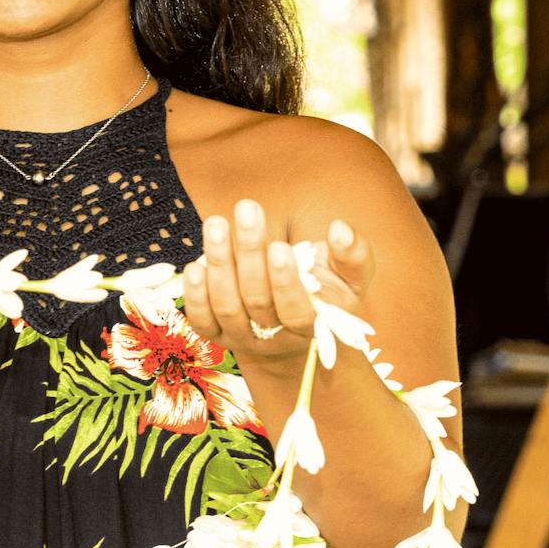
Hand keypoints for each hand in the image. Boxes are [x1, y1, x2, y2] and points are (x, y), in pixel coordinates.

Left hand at [191, 200, 374, 359]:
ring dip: (220, 264)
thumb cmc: (326, 295)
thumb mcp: (351, 279)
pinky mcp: (218, 334)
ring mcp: (242, 337)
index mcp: (312, 326)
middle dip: (249, 254)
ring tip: (217, 224)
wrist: (292, 335)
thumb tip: (340, 229)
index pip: (295, 311)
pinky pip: (201, 320)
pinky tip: (196, 265)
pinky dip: (195, 295)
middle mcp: (274, 337)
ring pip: (226, 306)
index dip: (285, 281)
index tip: (280, 246)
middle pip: (256, 301)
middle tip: (247, 210)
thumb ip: (353, 255)